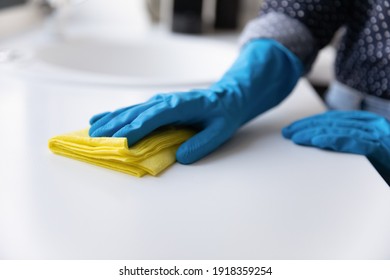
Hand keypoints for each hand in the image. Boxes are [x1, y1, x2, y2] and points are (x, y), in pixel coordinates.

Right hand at [89, 39, 302, 163]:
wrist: (229, 97)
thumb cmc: (224, 113)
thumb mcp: (220, 131)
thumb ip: (201, 144)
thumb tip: (181, 157)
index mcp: (181, 105)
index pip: (153, 118)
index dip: (135, 129)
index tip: (119, 142)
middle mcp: (166, 101)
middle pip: (135, 113)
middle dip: (115, 127)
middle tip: (95, 139)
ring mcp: (160, 102)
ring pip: (130, 111)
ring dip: (110, 121)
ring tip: (91, 131)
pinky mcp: (157, 106)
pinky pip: (133, 111)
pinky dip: (115, 115)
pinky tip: (100, 119)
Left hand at [282, 110, 389, 173]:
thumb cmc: (385, 167)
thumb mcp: (365, 154)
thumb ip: (349, 144)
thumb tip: (324, 143)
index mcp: (369, 125)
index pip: (335, 120)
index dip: (312, 124)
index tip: (293, 130)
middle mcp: (374, 126)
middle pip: (334, 122)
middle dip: (308, 127)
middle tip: (287, 133)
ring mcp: (379, 135)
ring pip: (340, 129)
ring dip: (314, 132)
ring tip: (295, 137)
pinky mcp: (382, 147)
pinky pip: (355, 141)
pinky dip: (334, 140)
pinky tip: (316, 142)